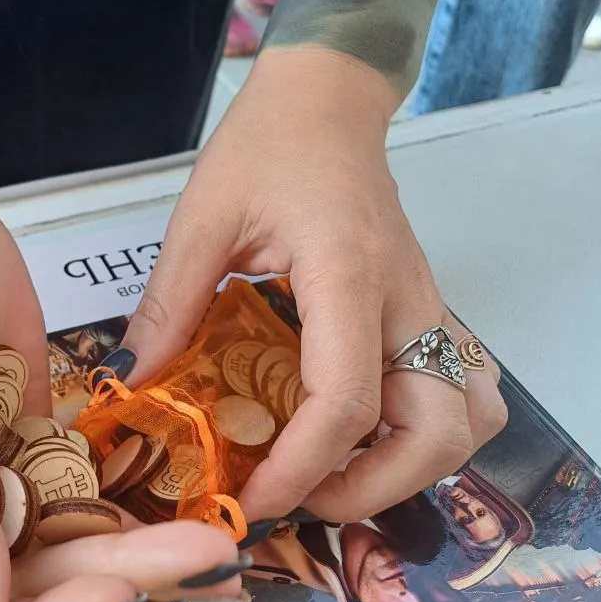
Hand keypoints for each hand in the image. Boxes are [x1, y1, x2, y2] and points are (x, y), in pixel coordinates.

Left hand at [118, 45, 507, 523]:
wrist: (328, 101)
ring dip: (413, 469)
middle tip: (304, 498)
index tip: (254, 500)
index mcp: (347, 274)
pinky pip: (462, 391)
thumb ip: (169, 304)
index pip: (347, 399)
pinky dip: (427, 434)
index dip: (303, 468)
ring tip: (337, 475)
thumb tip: (130, 386)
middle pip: (440, 431)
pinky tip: (370, 435)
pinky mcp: (427, 313)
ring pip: (471, 420)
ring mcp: (427, 309)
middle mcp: (405, 301)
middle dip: (375, 490)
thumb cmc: (267, 146)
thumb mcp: (202, 219)